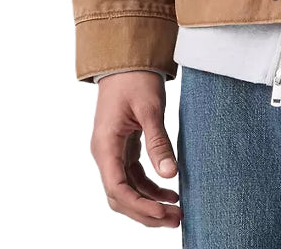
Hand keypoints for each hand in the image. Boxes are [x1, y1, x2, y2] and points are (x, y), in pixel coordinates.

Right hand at [90, 71, 181, 227]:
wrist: (126, 59)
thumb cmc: (135, 79)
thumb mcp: (150, 109)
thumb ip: (158, 142)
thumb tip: (170, 174)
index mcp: (105, 146)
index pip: (118, 189)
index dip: (140, 206)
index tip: (164, 213)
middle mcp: (104, 153)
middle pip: (121, 196)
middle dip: (146, 213)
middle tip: (175, 221)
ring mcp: (112, 151)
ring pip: (127, 189)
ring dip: (149, 204)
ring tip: (176, 213)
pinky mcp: (123, 148)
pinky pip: (133, 177)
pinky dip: (150, 188)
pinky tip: (170, 193)